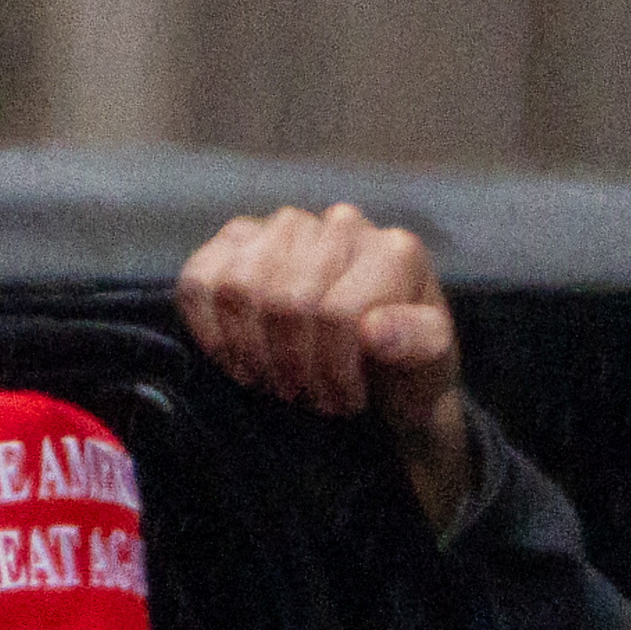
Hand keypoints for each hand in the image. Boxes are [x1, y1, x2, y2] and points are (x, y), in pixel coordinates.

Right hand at [177, 203, 481, 539]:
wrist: (377, 371)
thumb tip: (373, 329)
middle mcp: (341, 226)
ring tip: (274, 381)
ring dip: (250, 351)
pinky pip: (200, 276)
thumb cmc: (404, 371)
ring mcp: (286, 228)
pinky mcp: (240, 242)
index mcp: (393, 251)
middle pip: (285, 300)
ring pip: (239, 285)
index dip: (331, 370)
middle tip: (305, 396)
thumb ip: (418, 343)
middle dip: (291, 366)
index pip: (338, 311)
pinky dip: (207, 327)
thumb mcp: (431, 367)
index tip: (343, 403)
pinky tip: (234, 358)